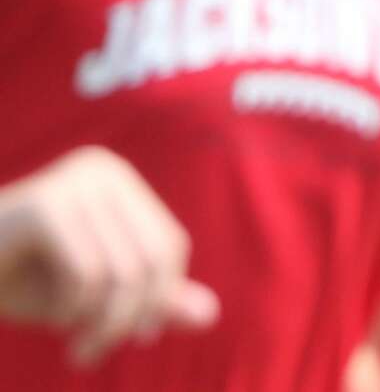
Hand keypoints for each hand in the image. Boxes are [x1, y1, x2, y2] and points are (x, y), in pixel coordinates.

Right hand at [0, 146, 219, 366]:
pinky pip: (86, 272)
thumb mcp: (95, 294)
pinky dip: (71, 310)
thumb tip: (211, 315)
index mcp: (119, 181)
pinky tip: (52, 317)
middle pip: (150, 258)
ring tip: (80, 351)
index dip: (161, 297)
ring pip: (121, 271)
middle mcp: (102, 170)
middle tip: (96, 354)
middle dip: (131, 317)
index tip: (142, 336)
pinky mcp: (45, 204)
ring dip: (102, 324)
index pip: (169, 244)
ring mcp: (74, 181)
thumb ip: (152, 300)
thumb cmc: (21, 280)